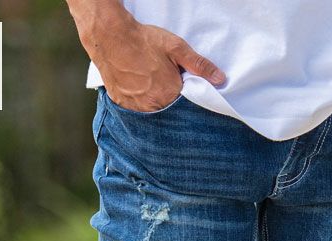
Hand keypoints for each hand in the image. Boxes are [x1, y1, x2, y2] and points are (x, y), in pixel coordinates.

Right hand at [71, 3, 224, 111]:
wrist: (110, 36)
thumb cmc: (144, 41)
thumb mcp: (176, 48)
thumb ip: (199, 65)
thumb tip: (220, 79)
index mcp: (169, 95)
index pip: (185, 106)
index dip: (185, 97)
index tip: (181, 87)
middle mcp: (153, 106)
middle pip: (169, 111)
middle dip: (171, 102)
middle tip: (163, 83)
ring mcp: (136, 108)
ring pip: (153, 113)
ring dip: (156, 105)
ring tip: (151, 86)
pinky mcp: (123, 106)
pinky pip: (137, 112)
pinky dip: (141, 105)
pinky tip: (139, 91)